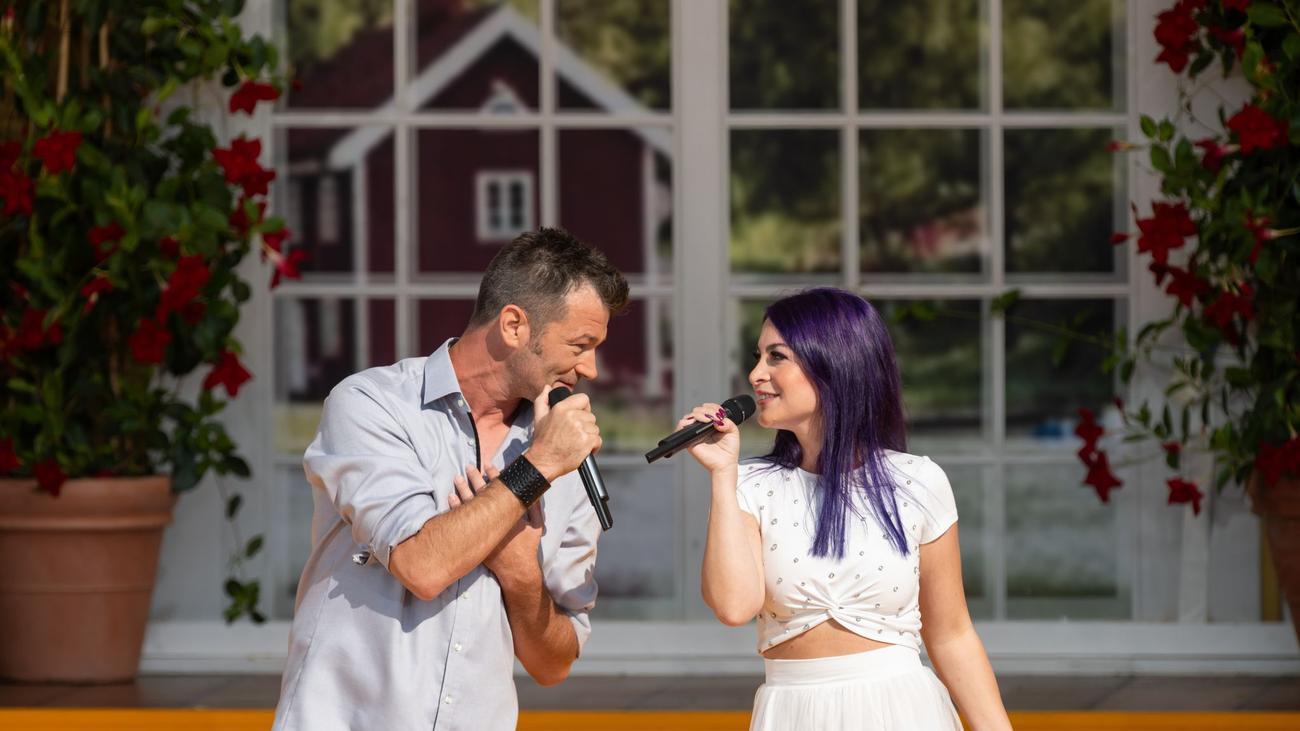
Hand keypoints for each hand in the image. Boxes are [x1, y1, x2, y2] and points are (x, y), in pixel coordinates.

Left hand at [448, 464, 543, 580]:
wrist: (516, 570)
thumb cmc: (527, 547)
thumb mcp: (536, 526)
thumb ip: (535, 507)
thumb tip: (535, 491)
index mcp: (509, 513)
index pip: (500, 488)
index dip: (495, 475)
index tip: (489, 465)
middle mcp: (494, 518)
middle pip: (482, 493)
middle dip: (475, 478)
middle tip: (469, 466)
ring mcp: (482, 528)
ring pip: (469, 503)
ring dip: (463, 489)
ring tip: (457, 478)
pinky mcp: (474, 537)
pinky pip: (461, 519)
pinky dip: (456, 507)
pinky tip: (451, 497)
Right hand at [524, 385, 601, 481]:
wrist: (543, 462)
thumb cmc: (542, 441)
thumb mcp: (538, 417)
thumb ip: (542, 400)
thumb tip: (547, 388)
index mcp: (562, 408)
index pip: (584, 399)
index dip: (583, 408)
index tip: (579, 416)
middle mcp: (572, 416)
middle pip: (591, 416)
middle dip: (585, 425)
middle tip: (573, 434)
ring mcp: (580, 429)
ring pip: (595, 428)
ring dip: (589, 436)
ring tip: (576, 442)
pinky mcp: (587, 442)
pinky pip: (598, 440)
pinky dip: (593, 446)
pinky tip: (582, 449)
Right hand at [679, 402, 739, 474]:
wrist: (725, 464)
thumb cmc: (729, 450)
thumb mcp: (733, 431)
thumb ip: (728, 422)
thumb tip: (718, 420)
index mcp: (711, 424)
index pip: (708, 409)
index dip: (713, 407)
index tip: (719, 413)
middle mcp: (702, 427)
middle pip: (698, 410)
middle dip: (707, 410)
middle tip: (715, 418)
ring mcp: (695, 433)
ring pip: (690, 415)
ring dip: (699, 414)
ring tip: (708, 420)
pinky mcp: (689, 439)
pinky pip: (681, 426)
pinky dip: (687, 421)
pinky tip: (700, 423)